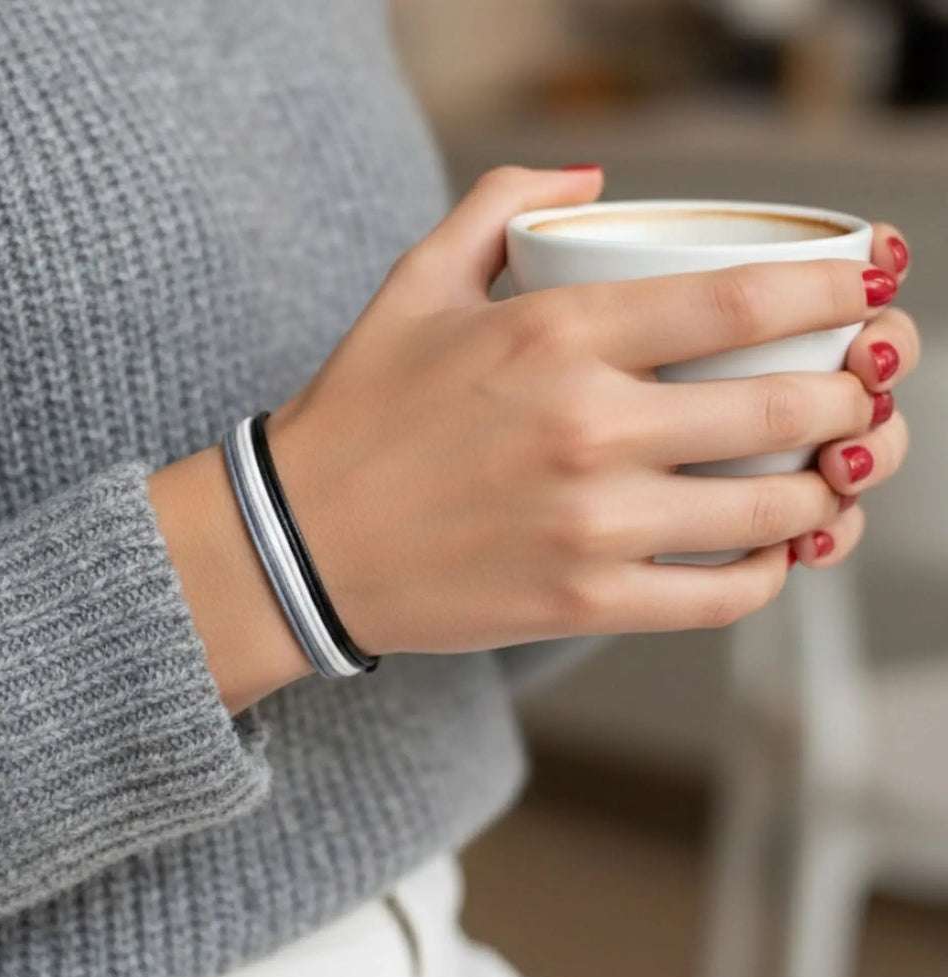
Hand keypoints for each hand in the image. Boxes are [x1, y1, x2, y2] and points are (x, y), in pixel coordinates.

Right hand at [267, 167, 905, 655]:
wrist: (300, 541)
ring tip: (831, 475)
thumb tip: (592, 179)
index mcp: (554, 335)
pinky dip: (772, 573)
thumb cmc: (358, 415)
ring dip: (831, 491)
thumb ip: (501, 207)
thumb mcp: (414, 283)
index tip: (873, 286)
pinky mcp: (582, 601)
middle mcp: (587, 428)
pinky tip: (774, 551)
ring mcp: (590, 524)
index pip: (743, 301)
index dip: (838, 289)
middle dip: (858, 395)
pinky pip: (722, 597)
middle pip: (786, 408)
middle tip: (863, 390)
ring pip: (774, 510)